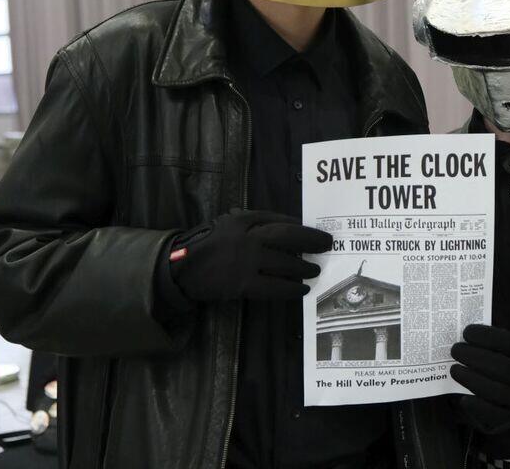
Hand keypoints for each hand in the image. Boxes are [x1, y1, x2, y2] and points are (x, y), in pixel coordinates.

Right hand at [169, 209, 331, 301]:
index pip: (279, 219)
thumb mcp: (229, 222)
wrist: (182, 268)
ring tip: (315, 270)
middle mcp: (248, 237)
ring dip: (304, 267)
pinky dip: (291, 288)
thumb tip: (287, 224)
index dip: (301, 227)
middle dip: (311, 241)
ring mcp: (246, 261)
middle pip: (288, 237)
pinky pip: (273, 287)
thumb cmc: (208, 244)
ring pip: (284, 262)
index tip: (315, 232)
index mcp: (244, 220)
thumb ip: (254, 220)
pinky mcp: (243, 283)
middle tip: (327, 245)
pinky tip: (302, 289)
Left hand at [451, 324, 509, 433]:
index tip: (466, 332)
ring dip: (471, 379)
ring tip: (454, 370)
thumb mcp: (496, 349)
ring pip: (496, 390)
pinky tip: (463, 398)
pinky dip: (476, 406)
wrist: (503, 400)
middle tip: (455, 350)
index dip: (488, 336)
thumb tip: (463, 327)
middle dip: (475, 357)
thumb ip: (486, 340)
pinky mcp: (508, 418)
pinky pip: (492, 413)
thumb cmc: (493, 365)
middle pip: (503, 367)